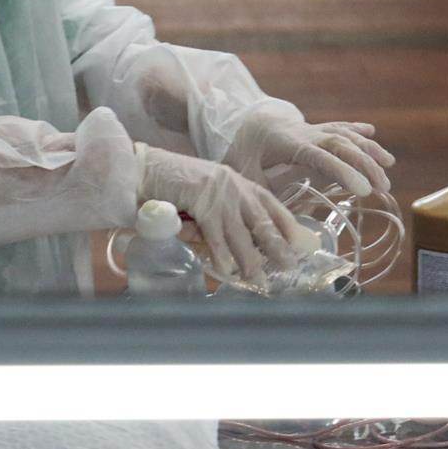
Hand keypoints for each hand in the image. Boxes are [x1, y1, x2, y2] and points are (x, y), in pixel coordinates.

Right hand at [134, 144, 304, 284]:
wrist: (148, 168)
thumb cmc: (178, 184)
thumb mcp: (212, 193)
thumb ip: (228, 213)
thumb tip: (245, 245)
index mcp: (242, 183)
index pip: (274, 207)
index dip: (288, 228)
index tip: (300, 247)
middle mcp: (237, 187)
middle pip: (263, 223)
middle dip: (277, 248)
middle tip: (288, 267)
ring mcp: (220, 195)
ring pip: (241, 234)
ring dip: (250, 261)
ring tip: (258, 280)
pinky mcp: (201, 203)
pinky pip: (215, 236)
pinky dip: (221, 255)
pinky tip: (226, 271)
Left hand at [220, 102, 393, 201]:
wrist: (241, 122)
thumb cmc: (242, 152)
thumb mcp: (243, 172)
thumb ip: (258, 192)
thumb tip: (269, 221)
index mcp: (287, 145)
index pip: (319, 156)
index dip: (341, 171)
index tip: (362, 188)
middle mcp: (304, 133)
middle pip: (339, 144)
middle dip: (364, 163)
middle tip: (383, 186)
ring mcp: (312, 129)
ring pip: (343, 134)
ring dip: (367, 148)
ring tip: (388, 165)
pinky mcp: (316, 129)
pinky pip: (339, 127)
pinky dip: (356, 130)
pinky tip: (372, 132)